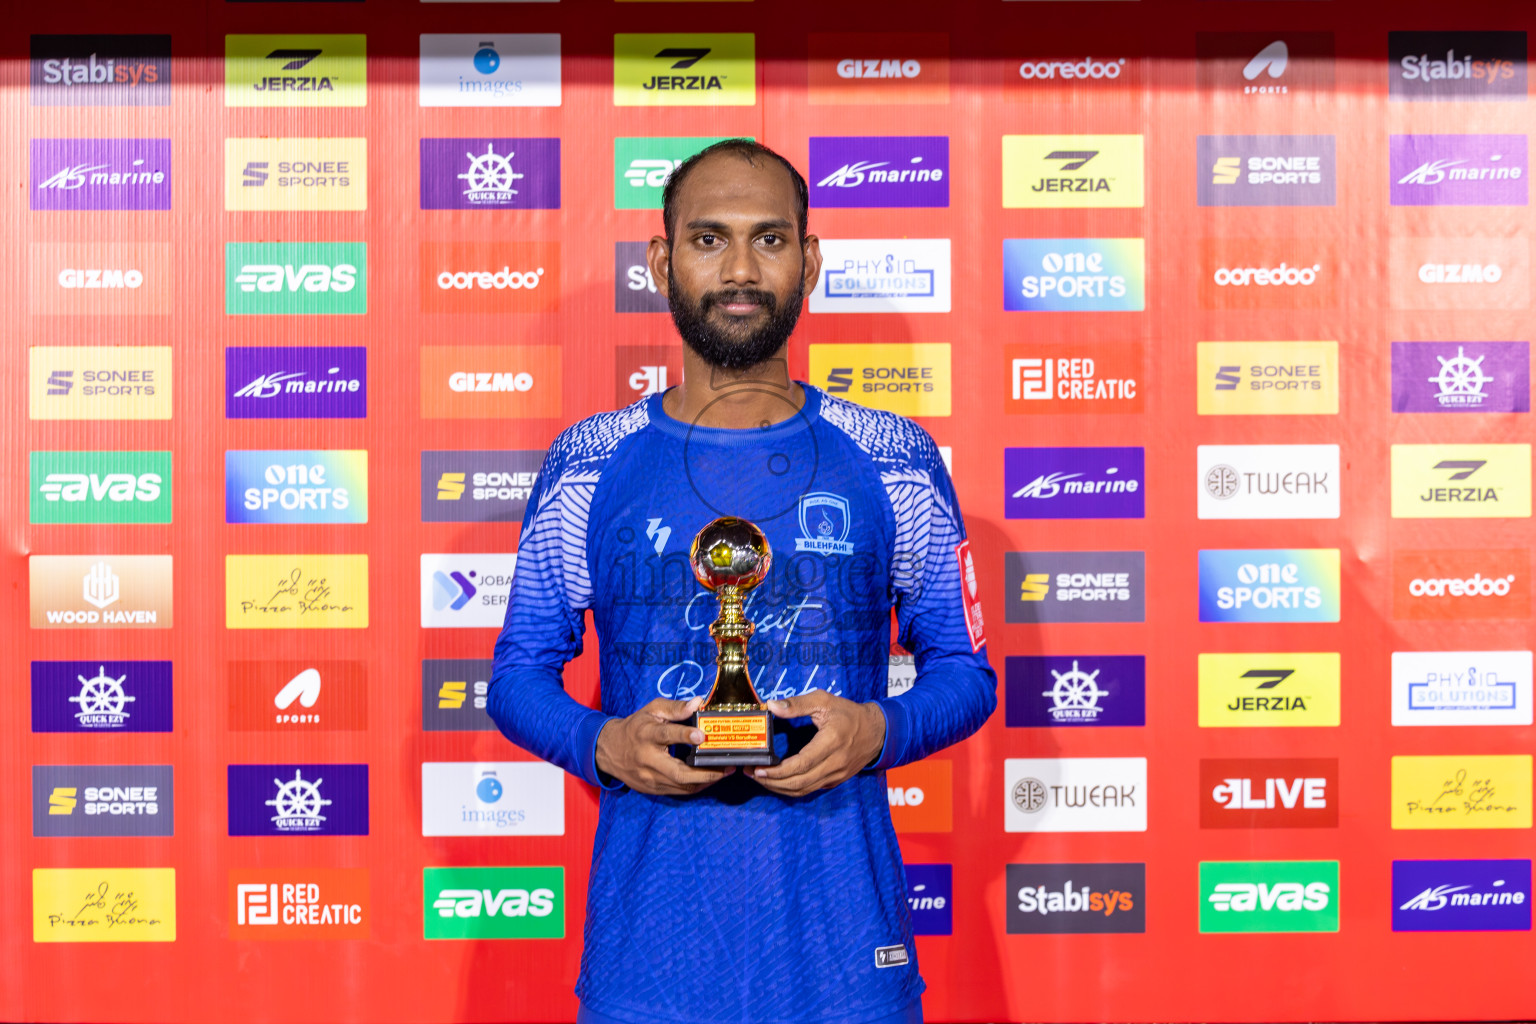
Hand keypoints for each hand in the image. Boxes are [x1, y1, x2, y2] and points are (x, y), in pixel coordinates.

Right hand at [594, 697, 735, 795]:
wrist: (609, 750)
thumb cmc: (635, 727)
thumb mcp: (652, 710)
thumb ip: (675, 708)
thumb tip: (698, 702)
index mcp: (646, 735)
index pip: (666, 735)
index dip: (684, 736)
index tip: (702, 736)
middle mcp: (647, 759)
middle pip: (677, 771)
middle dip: (705, 772)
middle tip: (726, 766)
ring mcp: (649, 778)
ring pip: (681, 785)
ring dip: (705, 781)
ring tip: (724, 772)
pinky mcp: (652, 789)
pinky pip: (678, 791)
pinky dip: (696, 786)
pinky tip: (709, 779)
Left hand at [752, 690, 885, 796]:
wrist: (877, 731)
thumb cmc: (849, 714)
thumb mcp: (824, 700)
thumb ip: (797, 704)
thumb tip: (772, 705)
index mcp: (831, 742)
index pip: (801, 764)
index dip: (778, 771)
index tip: (759, 769)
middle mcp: (834, 763)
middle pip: (799, 782)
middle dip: (772, 782)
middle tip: (753, 774)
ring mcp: (836, 775)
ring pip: (803, 790)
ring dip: (780, 788)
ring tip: (761, 780)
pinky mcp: (835, 781)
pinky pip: (810, 789)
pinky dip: (792, 789)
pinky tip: (778, 781)